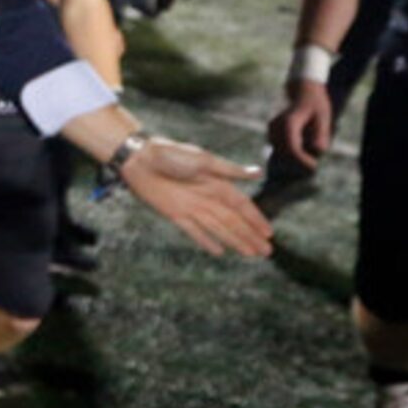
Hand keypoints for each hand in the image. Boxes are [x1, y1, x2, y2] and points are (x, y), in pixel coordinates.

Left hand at [121, 138, 272, 256]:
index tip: (269, 233)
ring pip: (219, 229)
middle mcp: (207, 198)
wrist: (138, 158)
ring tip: (251, 254)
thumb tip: (258, 173)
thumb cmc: (170, 154)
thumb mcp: (202, 160)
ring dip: (236, 241)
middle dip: (250, 236)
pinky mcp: (175, 214)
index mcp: (217, 183)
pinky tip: (219, 252)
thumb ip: (229, 171)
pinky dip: (207, 241)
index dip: (256, 219)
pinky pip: (195, 231)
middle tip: (267, 252)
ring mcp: (192, 207)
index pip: (242, 205)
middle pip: (234, 221)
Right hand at [268, 80, 333, 170]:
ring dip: (294, 159)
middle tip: (314, 163)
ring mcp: (272, 130)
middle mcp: (276, 126)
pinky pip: (279, 150)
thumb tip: (317, 150)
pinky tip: (300, 152)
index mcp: (289, 122)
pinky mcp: (271, 134)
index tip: (314, 166)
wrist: (304, 93)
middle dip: (299, 162)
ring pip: (280, 153)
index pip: (292, 148)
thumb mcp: (324, 118)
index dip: (302, 160)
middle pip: (285, 153)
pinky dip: (289, 155)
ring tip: (308, 156)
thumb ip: (321, 134)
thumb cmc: (316, 106)